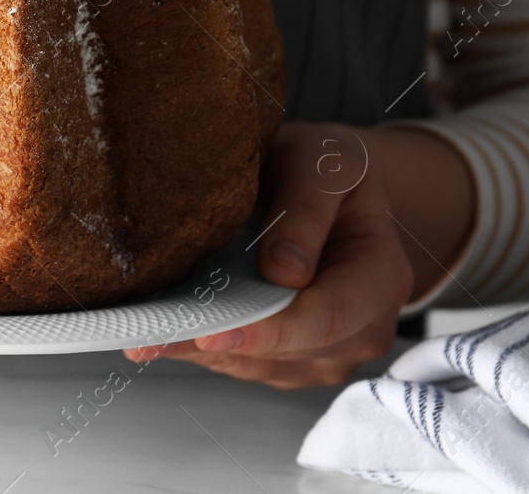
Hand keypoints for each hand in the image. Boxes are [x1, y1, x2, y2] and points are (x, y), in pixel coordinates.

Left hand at [124, 121, 472, 388]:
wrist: (320, 185)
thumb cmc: (322, 169)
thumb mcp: (321, 163)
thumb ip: (306, 208)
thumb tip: (284, 271)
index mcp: (380, 275)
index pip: (327, 318)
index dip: (270, 330)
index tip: (214, 334)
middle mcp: (362, 325)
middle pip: (290, 352)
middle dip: (222, 345)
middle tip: (154, 337)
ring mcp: (327, 349)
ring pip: (259, 366)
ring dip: (203, 352)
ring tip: (147, 333)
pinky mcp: (291, 356)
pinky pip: (244, 364)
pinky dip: (202, 350)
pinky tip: (164, 332)